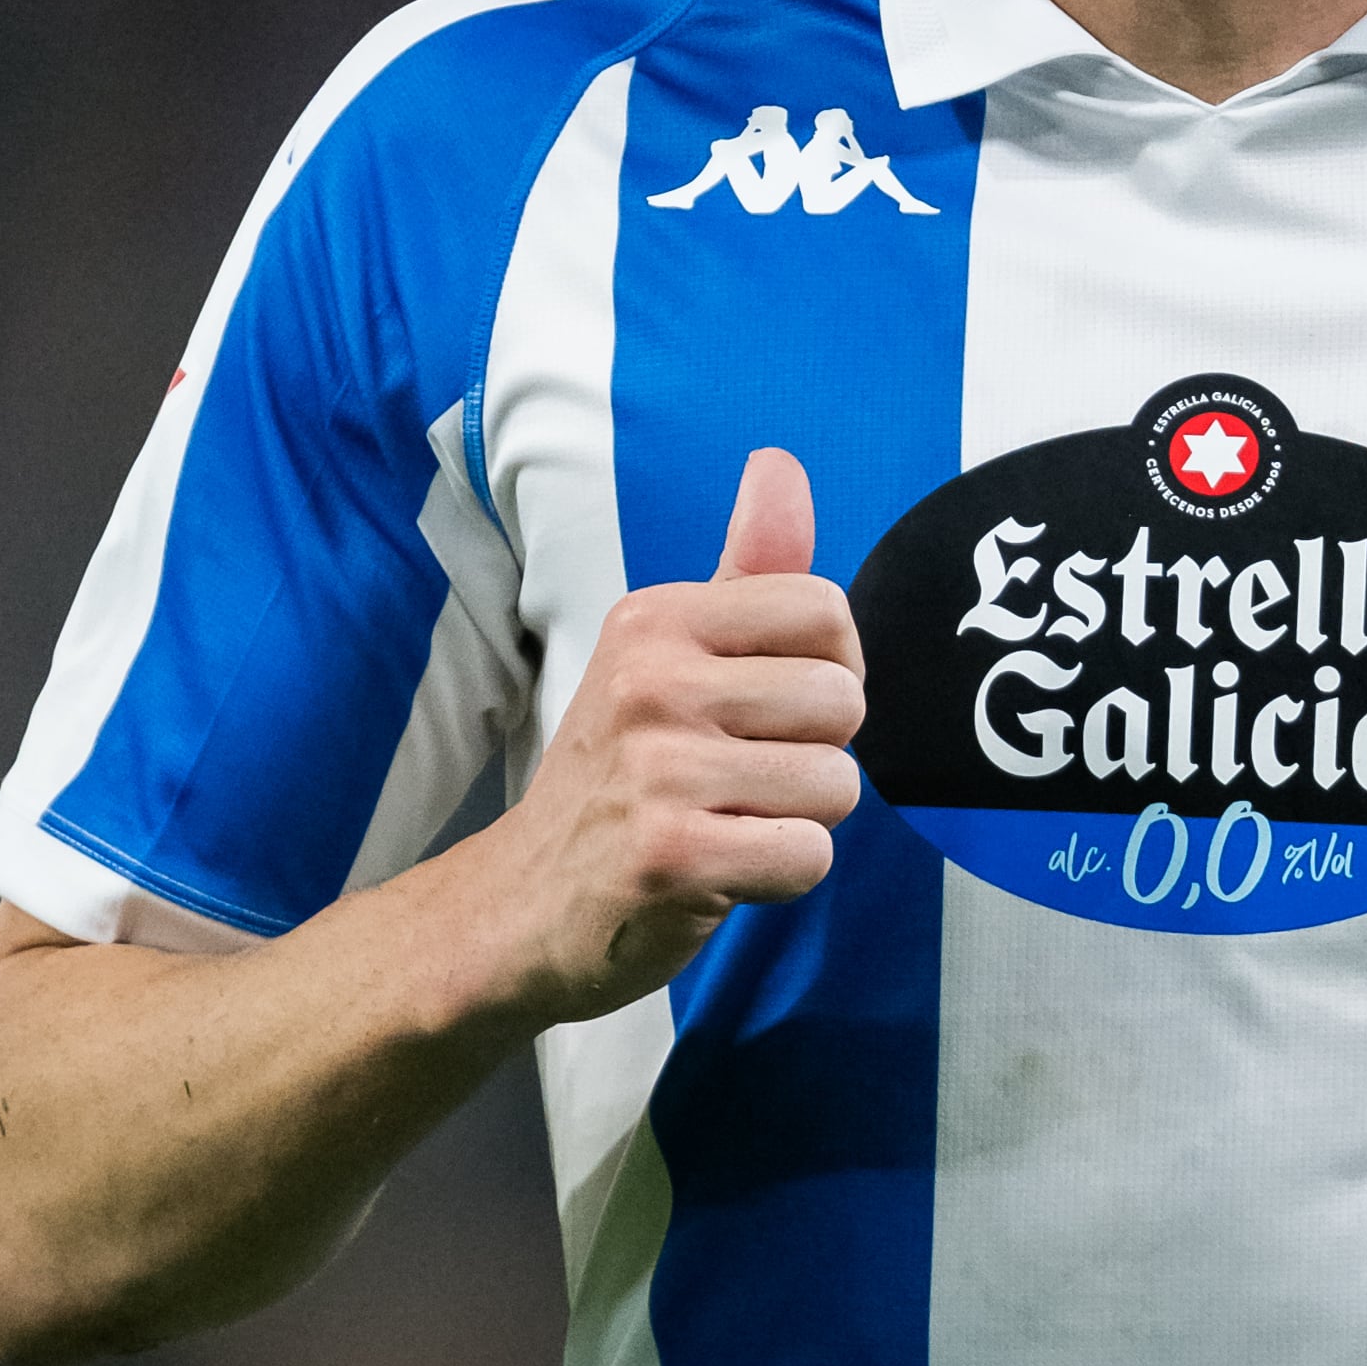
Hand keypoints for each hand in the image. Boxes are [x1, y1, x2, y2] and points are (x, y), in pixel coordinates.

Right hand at [444, 447, 864, 1025]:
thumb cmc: (619, 775)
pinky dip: (782, 877)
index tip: (767, 709)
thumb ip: (742, 569)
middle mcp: (651, 682)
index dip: (826, 671)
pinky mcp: (671, 857)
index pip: (827, 610)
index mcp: (655, 620)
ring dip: (800, 820)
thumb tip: (779, 463)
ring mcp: (657, 770)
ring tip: (726, 822)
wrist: (522, 902)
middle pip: (845, 702)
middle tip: (738, 778)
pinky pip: (808, 856)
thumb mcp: (665, 657)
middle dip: (815, 755)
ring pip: (837, 786)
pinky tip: (722, 870)